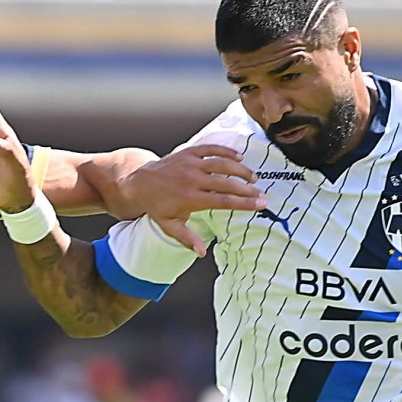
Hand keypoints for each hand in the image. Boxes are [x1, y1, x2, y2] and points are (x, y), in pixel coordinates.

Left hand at [122, 145, 267, 253]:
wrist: (139, 182)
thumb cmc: (157, 206)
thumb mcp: (169, 225)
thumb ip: (187, 238)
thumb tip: (202, 253)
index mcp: (190, 198)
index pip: (223, 201)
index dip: (244, 203)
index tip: (260, 204)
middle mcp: (192, 179)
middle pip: (227, 183)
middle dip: (247, 189)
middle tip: (262, 194)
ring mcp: (191, 164)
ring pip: (222, 164)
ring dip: (240, 170)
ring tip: (253, 178)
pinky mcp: (188, 152)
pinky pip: (211, 149)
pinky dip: (226, 151)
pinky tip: (239, 157)